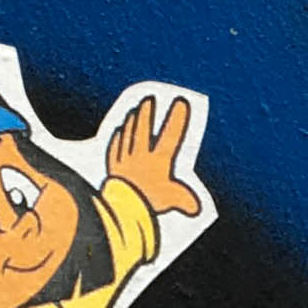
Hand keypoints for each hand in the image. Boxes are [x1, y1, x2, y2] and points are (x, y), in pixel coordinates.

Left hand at [106, 92, 202, 218]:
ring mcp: (124, 160)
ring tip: (133, 111)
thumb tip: (195, 208)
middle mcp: (140, 156)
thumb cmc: (148, 202)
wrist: (121, 207)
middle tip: (148, 99)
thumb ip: (185, 200)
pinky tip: (117, 132)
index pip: (170, 135)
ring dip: (131, 122)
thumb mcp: (173, 200)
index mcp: (159, 161)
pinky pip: (114, 149)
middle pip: (143, 129)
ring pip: (127, 135)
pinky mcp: (112, 169)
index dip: (177, 118)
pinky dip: (116, 139)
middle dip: (147, 113)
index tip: (180, 102)